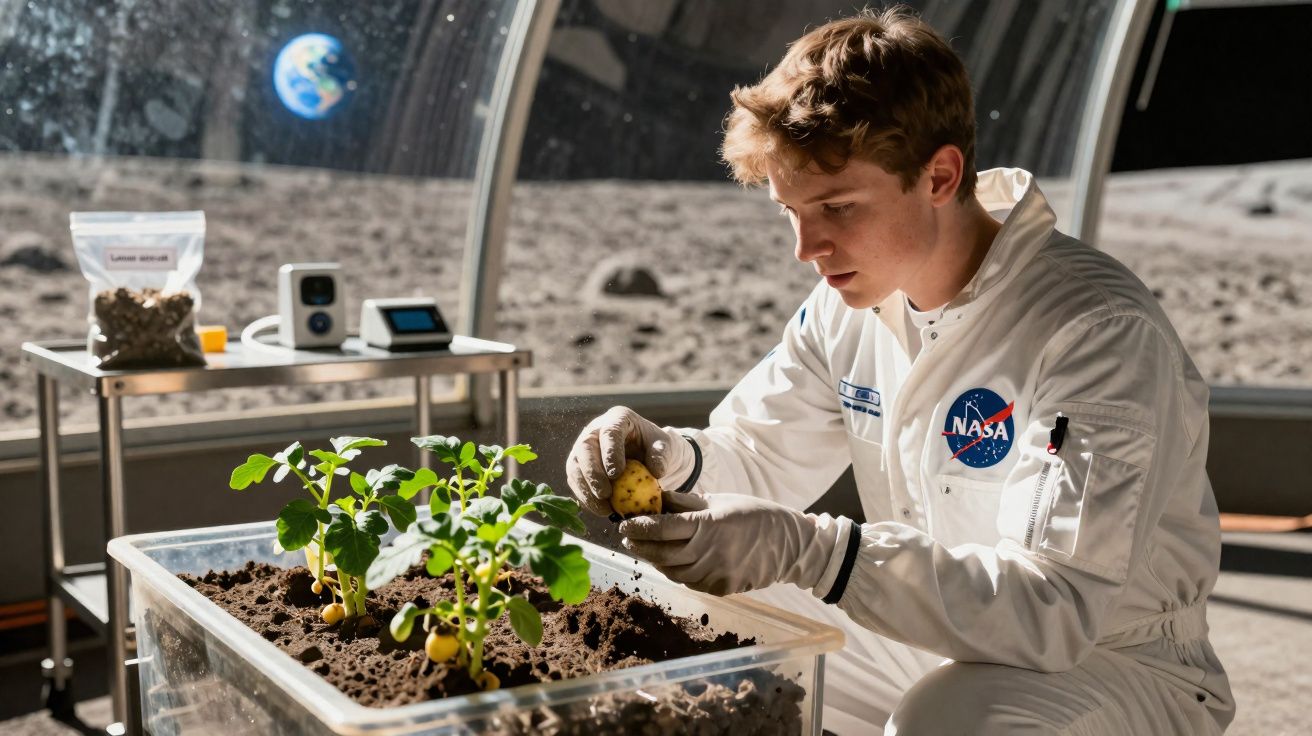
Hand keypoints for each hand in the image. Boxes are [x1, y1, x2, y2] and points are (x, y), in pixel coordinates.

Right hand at [565, 406, 694, 515]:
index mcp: (618, 419)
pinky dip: (586, 498)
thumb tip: (656, 471)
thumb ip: (662, 456)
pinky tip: (601, 510)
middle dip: (592, 473)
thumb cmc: (658, 449)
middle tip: (605, 494)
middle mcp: (596, 430)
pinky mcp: (579, 466)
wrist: (649, 458)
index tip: (616, 474)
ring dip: (586, 489)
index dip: (610, 453)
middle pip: (585, 448)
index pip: (609, 432)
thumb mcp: (667, 447)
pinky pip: (575, 482)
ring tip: (604, 509)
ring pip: (574, 466)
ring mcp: (584, 448)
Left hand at [619, 492, 843, 595]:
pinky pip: (689, 581)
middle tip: (627, 538)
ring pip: (672, 571)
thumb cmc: (752, 514)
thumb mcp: (719, 500)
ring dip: (655, 560)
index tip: (625, 524)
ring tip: (645, 549)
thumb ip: (685, 503)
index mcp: (708, 525)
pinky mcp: (720, 589)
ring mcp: (715, 574)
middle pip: (662, 553)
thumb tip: (654, 499)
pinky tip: (670, 561)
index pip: (662, 528)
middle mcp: (709, 552)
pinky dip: (675, 571)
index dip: (639, 527)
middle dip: (640, 546)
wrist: (787, 544)